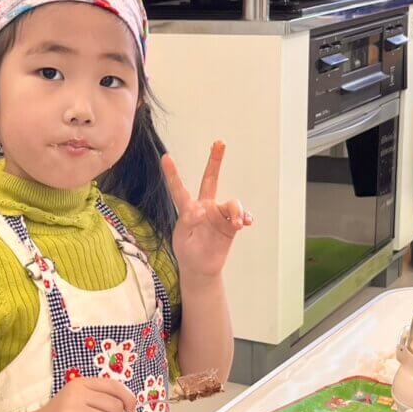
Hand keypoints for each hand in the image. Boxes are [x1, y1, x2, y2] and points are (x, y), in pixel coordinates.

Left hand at [162, 141, 252, 281]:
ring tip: (238, 223)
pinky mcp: (230, 225)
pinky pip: (241, 215)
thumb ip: (189, 222)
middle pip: (210, 179)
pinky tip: (246, 223)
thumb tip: (201, 210)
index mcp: (187, 210)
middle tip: (220, 142)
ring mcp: (218, 215)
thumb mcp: (182, 239)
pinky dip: (245, 217)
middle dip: (215, 161)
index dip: (172, 174)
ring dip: (236, 210)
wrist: (201, 269)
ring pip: (231, 202)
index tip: (165, 157)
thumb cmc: (187, 252)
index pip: (178, 189)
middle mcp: (204, 207)